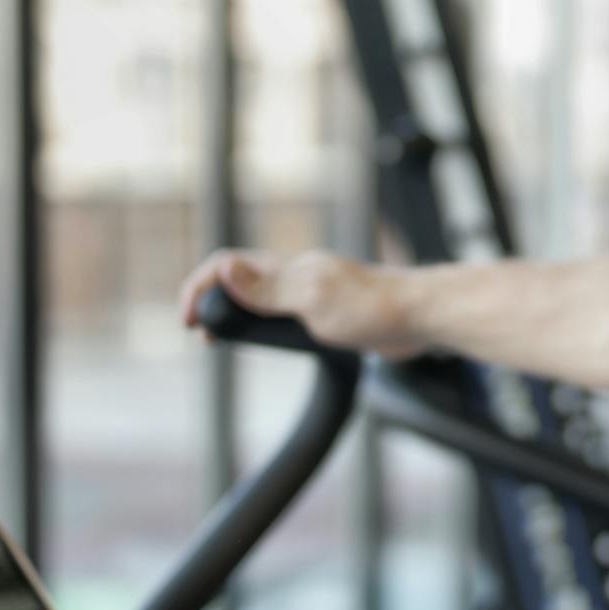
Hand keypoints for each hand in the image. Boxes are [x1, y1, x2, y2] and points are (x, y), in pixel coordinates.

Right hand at [177, 248, 426, 358]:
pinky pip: (284, 315)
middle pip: (239, 279)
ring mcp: (312, 294)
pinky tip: (268, 344)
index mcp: (288, 268)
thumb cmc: (374, 307)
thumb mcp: (312, 301)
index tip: (188, 319)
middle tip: (198, 331)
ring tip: (220, 339)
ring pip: (261, 298)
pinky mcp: (328, 313)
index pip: (227, 265)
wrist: (420, 319)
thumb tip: (224, 269)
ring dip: (236, 314)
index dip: (200, 287)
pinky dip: (264, 327)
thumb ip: (268, 290)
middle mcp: (297, 276)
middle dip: (211, 300)